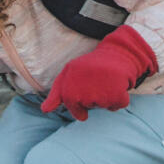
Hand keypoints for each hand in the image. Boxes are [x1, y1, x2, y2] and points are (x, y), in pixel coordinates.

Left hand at [42, 25, 157, 120]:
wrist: (117, 53)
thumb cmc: (90, 67)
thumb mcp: (68, 75)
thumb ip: (56, 94)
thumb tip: (44, 110)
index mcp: (68, 80)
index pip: (70, 103)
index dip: (77, 105)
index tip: (83, 98)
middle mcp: (82, 86)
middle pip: (88, 107)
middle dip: (93, 101)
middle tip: (97, 83)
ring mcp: (99, 90)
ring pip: (104, 107)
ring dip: (107, 99)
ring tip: (107, 82)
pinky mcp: (116, 92)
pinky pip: (117, 105)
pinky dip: (119, 99)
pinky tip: (117, 86)